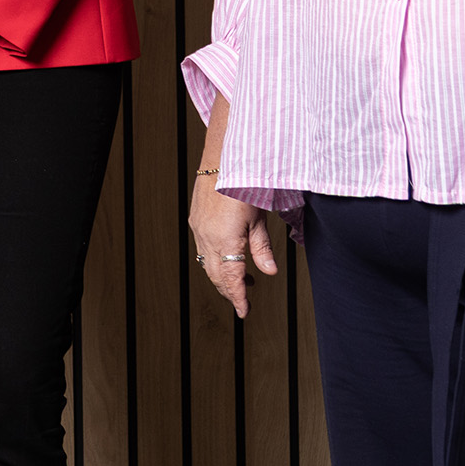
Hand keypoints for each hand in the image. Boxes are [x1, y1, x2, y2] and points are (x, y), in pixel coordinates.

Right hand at [186, 94, 277, 316]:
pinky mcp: (196, 218)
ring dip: (221, 276)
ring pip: (206, 262)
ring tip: (240, 284)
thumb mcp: (260, 216)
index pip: (230, 278)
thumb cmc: (245, 180)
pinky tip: (226, 258)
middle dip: (229, 290)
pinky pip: (202, 248)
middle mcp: (206, 236)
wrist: (223, 154)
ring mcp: (198, 227)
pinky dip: (213, 260)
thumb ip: (262, 247)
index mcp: (224, 238)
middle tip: (243, 302)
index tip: (244, 311)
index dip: (237, 297)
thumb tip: (268, 273)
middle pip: (215, 274)